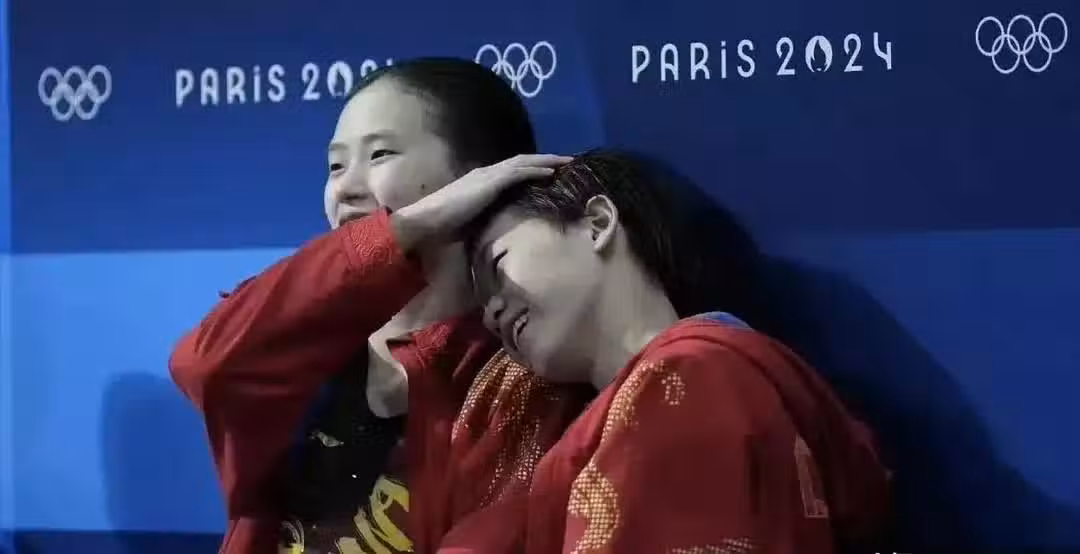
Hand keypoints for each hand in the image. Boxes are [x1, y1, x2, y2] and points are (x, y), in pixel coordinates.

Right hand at [391, 154, 571, 250]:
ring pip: (523, 162)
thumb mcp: (469, 222)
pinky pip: (518, 172)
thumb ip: (482, 221)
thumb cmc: (443, 226)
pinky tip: (551, 171)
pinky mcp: (491, 182)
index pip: (509, 171)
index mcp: (480, 181)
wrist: (428, 220)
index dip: (529, 168)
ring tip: (565, 161)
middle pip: (521, 161)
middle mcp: (486, 173)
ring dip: (546, 160)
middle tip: (565, 160)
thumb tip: (493, 233)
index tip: (547, 171)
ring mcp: (488, 176)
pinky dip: (536, 170)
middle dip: (543, 159)